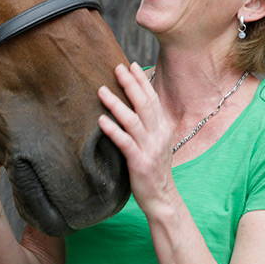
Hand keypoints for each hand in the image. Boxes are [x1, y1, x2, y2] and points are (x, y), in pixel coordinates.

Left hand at [98, 62, 174, 214]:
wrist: (162, 198)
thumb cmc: (154, 168)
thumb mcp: (156, 142)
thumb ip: (148, 124)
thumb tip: (135, 105)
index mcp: (163, 128)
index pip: (153, 98)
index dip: (142, 81)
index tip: (131, 64)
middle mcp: (158, 135)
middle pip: (144, 104)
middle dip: (130, 84)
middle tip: (117, 68)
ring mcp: (150, 149)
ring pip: (133, 120)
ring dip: (117, 104)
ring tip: (101, 90)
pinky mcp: (139, 163)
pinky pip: (125, 142)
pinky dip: (113, 130)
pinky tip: (101, 120)